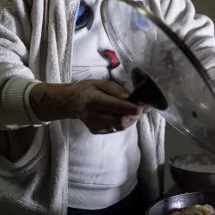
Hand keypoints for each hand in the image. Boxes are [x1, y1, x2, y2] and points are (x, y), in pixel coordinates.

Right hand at [30, 80, 145, 133]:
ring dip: (131, 120)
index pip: (117, 107)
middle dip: (135, 115)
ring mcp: (95, 125)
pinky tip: (125, 116)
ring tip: (135, 111)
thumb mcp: (100, 83)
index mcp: (95, 100)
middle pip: (121, 120)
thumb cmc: (86, 89)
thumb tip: (130, 98)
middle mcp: (95, 115)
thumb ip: (115, 90)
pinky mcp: (96, 131)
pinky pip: (115, 129)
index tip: (144, 105)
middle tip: (143, 108)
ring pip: (120, 126)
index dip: (133, 108)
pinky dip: (123, 123)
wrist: (70, 103)